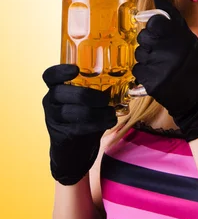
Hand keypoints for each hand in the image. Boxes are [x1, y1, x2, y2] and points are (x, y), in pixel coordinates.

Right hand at [42, 64, 116, 185]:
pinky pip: (77, 128)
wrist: (75, 149)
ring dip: (94, 112)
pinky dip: (96, 125)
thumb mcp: (89, 99)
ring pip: (69, 112)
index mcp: (57, 87)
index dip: (60, 71)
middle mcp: (51, 101)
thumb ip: (99, 87)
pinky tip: (109, 122)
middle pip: (60, 93)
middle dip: (85, 95)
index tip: (76, 69)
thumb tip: (126, 76)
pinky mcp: (60, 135)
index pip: (50, 75)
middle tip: (104, 99)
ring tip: (110, 112)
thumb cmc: (85, 116)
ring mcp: (53, 119)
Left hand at [132, 0, 197, 141]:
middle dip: (149, 44)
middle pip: (143, 37)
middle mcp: (170, 50)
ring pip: (139, 54)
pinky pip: (138, 70)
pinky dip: (144, 73)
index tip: (159, 33)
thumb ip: (171, 15)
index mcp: (180, 37)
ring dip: (146, 59)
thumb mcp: (188, 36)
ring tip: (161, 64)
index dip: (155, 28)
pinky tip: (157, 75)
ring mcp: (160, 67)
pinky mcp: (152, 82)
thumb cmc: (193, 63)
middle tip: (161, 52)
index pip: (154, 22)